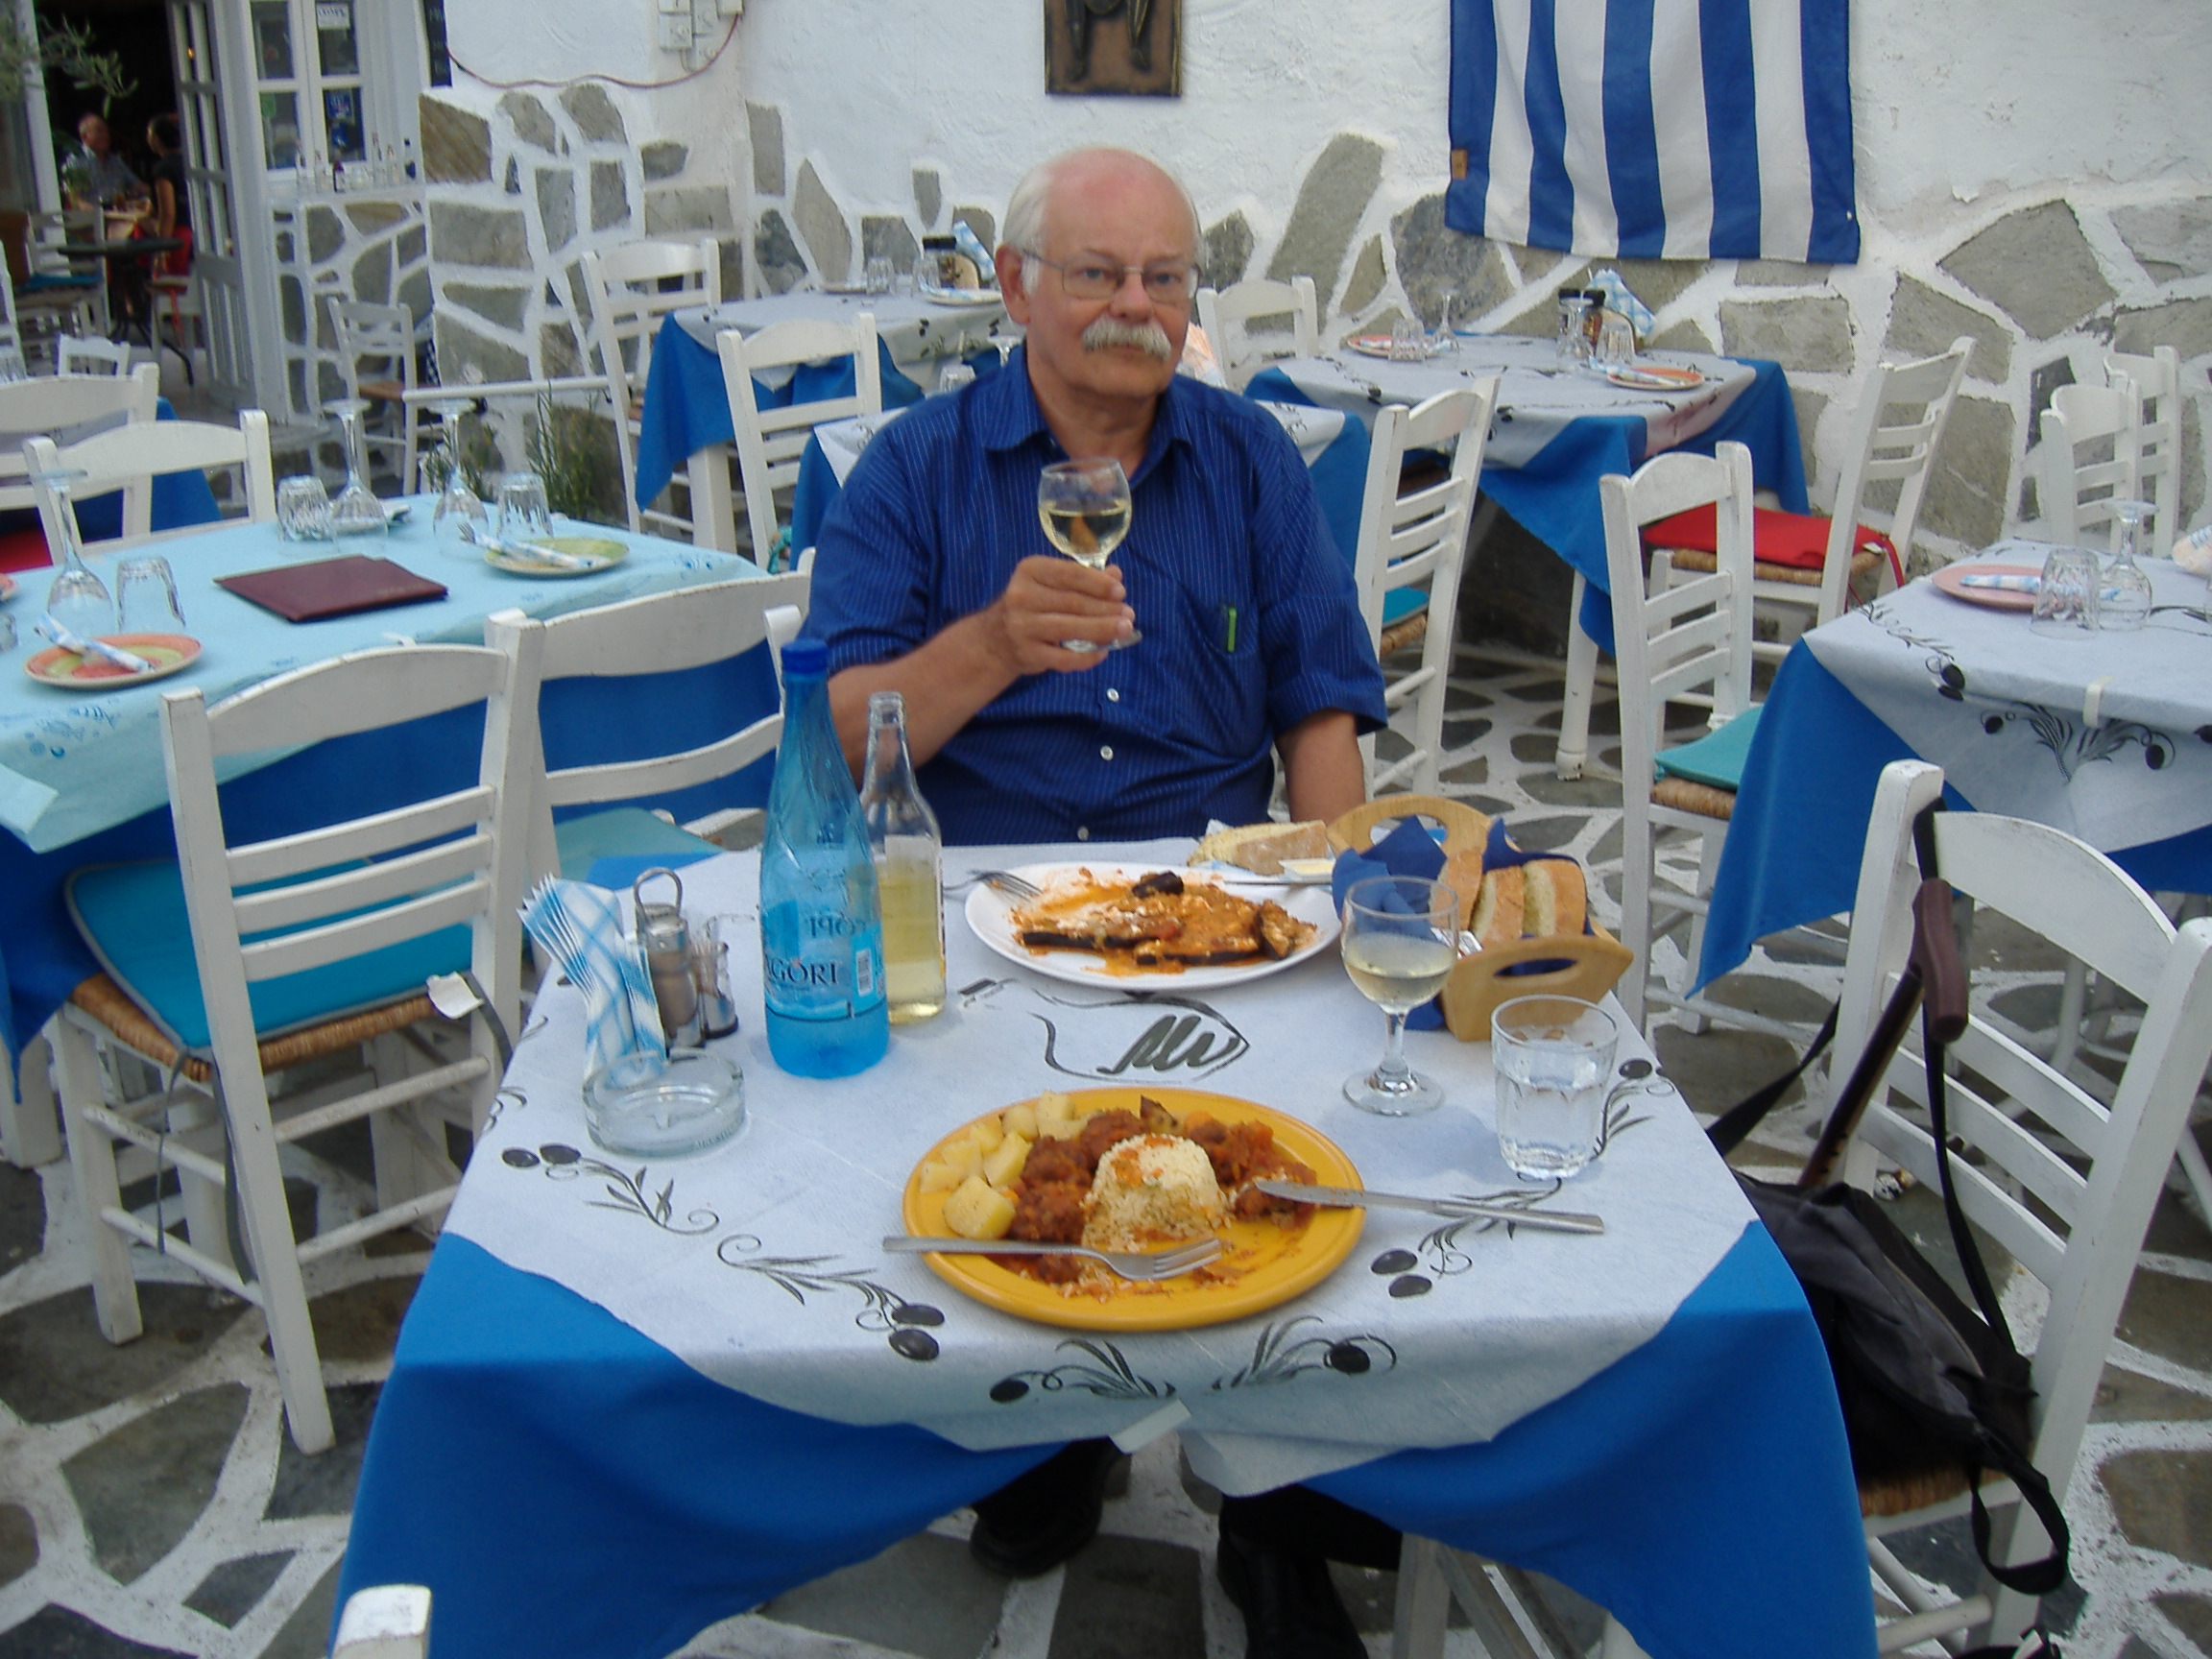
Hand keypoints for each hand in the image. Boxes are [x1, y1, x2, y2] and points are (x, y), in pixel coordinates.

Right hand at [983, 555, 1133, 674]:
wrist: (994, 641)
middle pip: (1073, 602)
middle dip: (1106, 609)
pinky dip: (1087, 657)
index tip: (1120, 591)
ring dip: (1102, 629)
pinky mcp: (1028, 653)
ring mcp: (1023, 626)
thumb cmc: (1032, 606)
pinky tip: (1102, 652)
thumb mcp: (1051, 584)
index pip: (1070, 574)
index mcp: (1030, 571)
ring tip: (1124, 629)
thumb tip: (1116, 574)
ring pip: (1070, 629)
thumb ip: (1082, 578)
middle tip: (1129, 615)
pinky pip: (1064, 658)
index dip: (1098, 583)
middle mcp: (1022, 596)